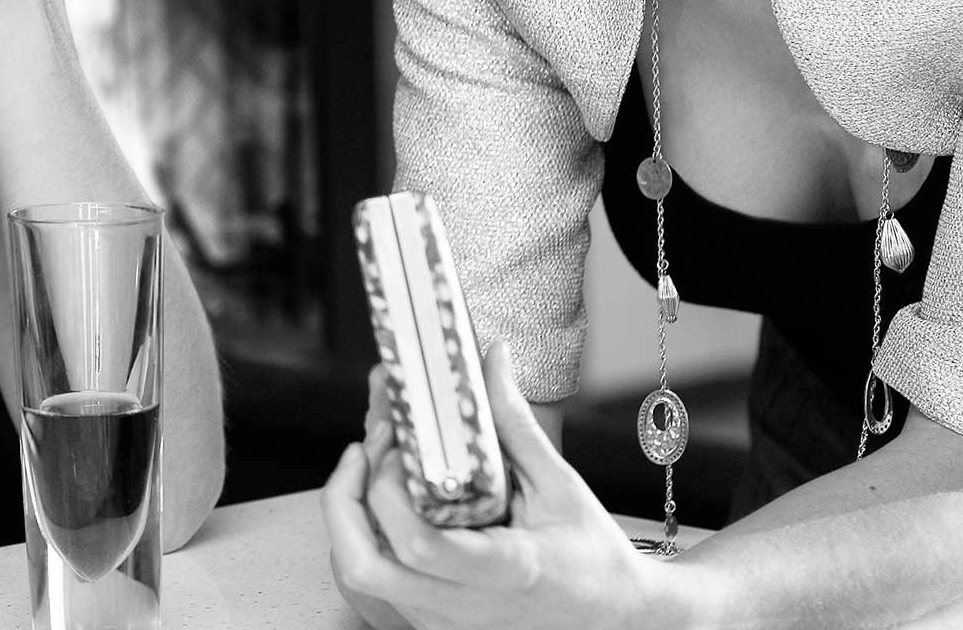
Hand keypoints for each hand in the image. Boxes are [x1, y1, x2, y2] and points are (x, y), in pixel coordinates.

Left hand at [321, 345, 663, 629]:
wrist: (620, 621)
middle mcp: (467, 607)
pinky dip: (369, 542)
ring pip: (362, 581)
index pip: (418, 544)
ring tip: (373, 470)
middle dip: (342, 502)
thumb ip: (515, 424)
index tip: (394, 444)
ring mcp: (447, 625)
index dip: (386, 490)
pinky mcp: (438, 629)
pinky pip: (380, 589)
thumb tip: (492, 359)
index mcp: (505, 570)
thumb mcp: (561, 486)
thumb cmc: (594, 556)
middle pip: (363, 570)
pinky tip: (389, 504)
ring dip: (351, 521)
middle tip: (362, 452)